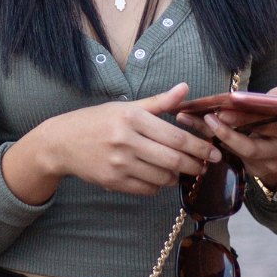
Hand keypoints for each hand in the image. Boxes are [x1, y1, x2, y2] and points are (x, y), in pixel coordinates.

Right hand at [16, 83, 221, 200]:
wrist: (62, 142)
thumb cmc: (97, 121)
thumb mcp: (126, 107)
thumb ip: (158, 102)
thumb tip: (185, 88)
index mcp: (132, 118)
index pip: (175, 136)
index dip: (199, 147)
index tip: (214, 151)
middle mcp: (125, 141)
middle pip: (172, 159)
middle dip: (194, 165)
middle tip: (205, 166)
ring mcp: (118, 163)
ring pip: (161, 177)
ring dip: (176, 177)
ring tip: (181, 171)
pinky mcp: (112, 181)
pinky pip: (146, 189)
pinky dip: (158, 185)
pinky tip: (160, 177)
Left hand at [185, 77, 276, 185]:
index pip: (270, 124)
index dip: (249, 116)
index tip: (229, 104)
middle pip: (250, 146)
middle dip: (228, 131)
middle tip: (209, 116)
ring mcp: (265, 166)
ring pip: (235, 153)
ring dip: (211, 136)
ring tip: (190, 120)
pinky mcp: (251, 172)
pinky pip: (229, 156)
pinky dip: (210, 141)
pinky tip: (192, 128)